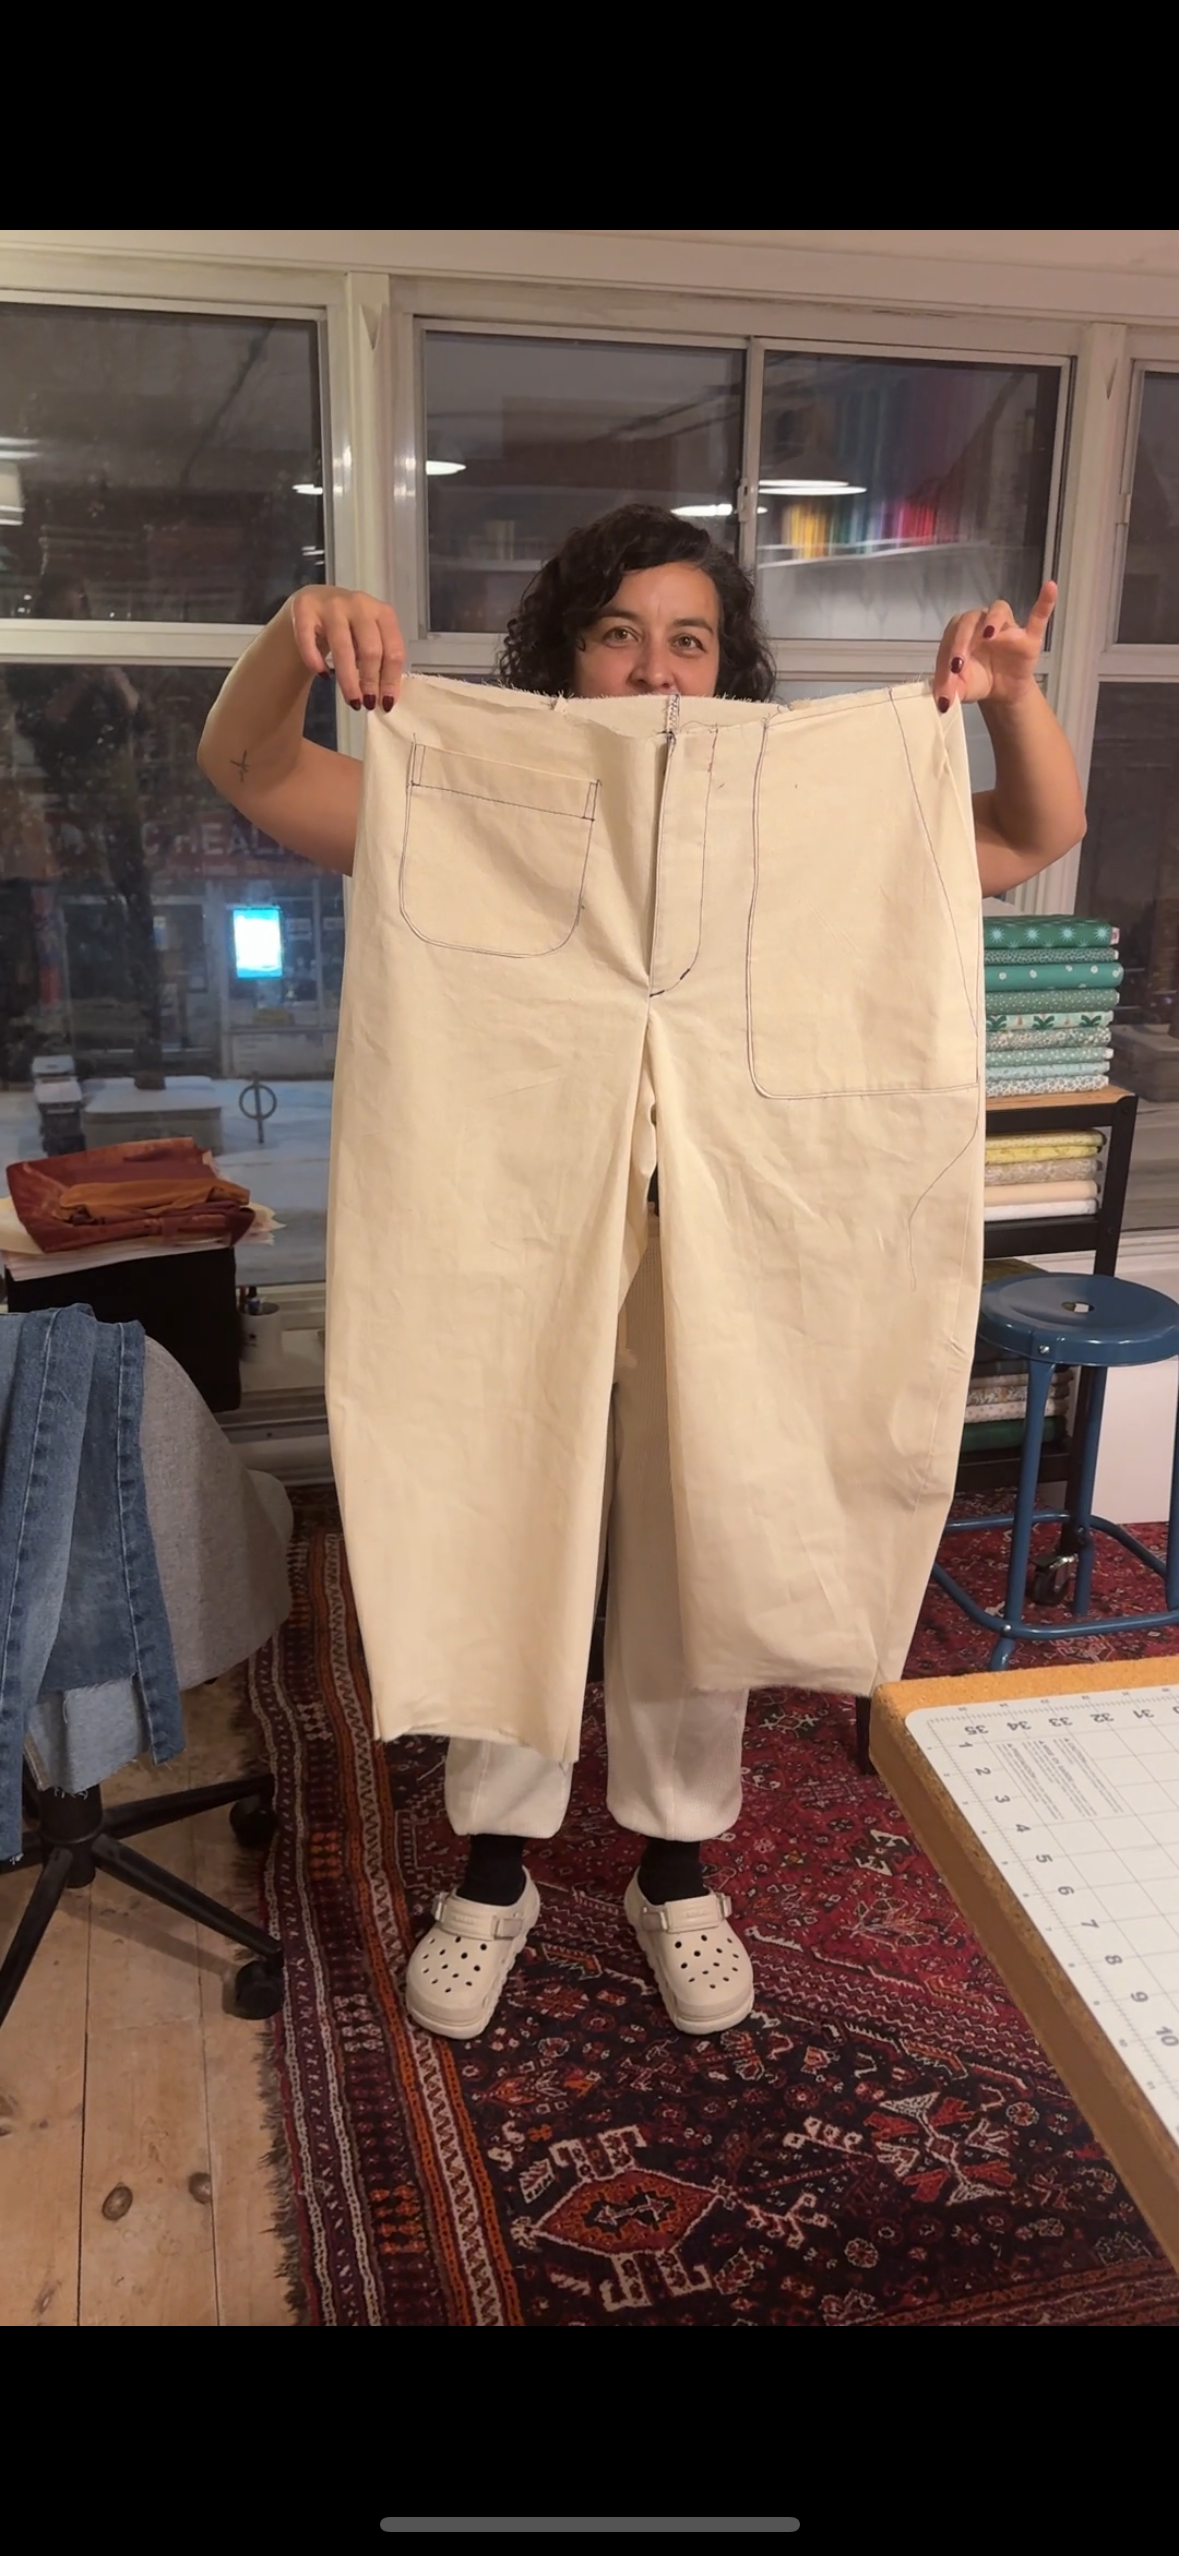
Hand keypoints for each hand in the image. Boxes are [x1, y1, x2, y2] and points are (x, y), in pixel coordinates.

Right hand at [289, 585, 405, 713]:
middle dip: (371, 682)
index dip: (391, 680)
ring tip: (351, 700)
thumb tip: (386, 698)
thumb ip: (380, 661)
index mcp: (383, 612)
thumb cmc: (349, 627)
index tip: (386, 703)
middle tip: (367, 703)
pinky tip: (322, 675)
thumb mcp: (370, 639)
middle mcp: (360, 604)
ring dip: (348, 680)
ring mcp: (331, 605)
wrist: (316, 601)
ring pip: (343, 648)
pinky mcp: (304, 609)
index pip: (394, 650)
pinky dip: (315, 661)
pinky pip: (309, 641)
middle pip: (371, 650)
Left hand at [934, 580, 1055, 714]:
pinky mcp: (1028, 635)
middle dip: (961, 641)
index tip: (945, 682)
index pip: (950, 637)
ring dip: (992, 620)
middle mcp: (980, 623)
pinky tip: (1050, 588)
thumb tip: (942, 703)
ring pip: (998, 610)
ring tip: (990, 635)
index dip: (945, 657)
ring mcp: (1005, 627)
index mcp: (960, 633)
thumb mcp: (962, 689)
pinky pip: (1038, 615)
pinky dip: (1044, 602)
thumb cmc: (978, 681)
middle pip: (969, 620)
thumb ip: (950, 691)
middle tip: (958, 665)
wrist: (1002, 691)